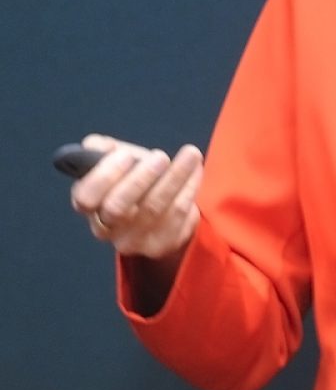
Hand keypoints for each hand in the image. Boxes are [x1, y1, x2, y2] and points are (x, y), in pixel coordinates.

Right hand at [70, 133, 202, 260]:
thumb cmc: (134, 182)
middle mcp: (108, 228)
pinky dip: (190, 188)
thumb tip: (96, 145)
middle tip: (161, 156)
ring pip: (155, 208)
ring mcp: (135, 240)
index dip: (105, 176)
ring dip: (175, 177)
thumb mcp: (116, 164)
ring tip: (191, 153)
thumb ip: (103, 150)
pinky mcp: (162, 244)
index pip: (85, 198)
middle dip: (141, 178)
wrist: (160, 214)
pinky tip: (196, 170)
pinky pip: (179, 215)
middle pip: (118, 207)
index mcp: (91, 206)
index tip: (126, 154)